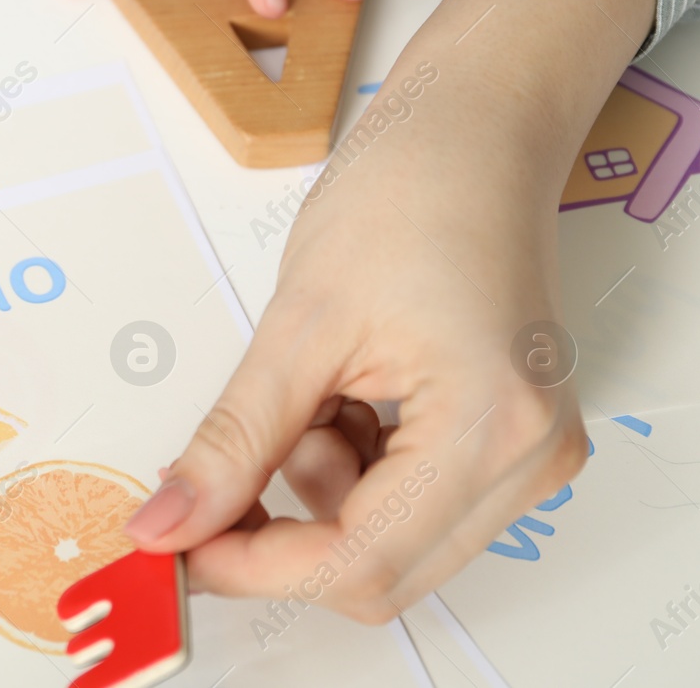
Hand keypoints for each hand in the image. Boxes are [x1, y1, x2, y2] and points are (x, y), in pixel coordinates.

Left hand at [125, 0, 656, 619]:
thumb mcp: (298, 323)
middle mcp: (530, 459)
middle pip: (381, 570)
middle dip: (282, 533)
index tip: (176, 545)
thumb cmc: (407, 190)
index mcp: (491, 428)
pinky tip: (346, 391)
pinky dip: (352, 466)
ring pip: (390, 540)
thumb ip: (233, 441)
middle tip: (209, 479)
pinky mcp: (510, 440)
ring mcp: (528, 454)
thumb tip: (169, 525)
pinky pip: (412, 500)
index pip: (357, 561)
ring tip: (312, 387)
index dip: (252, 566)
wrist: (472, 130)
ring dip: (319, 487)